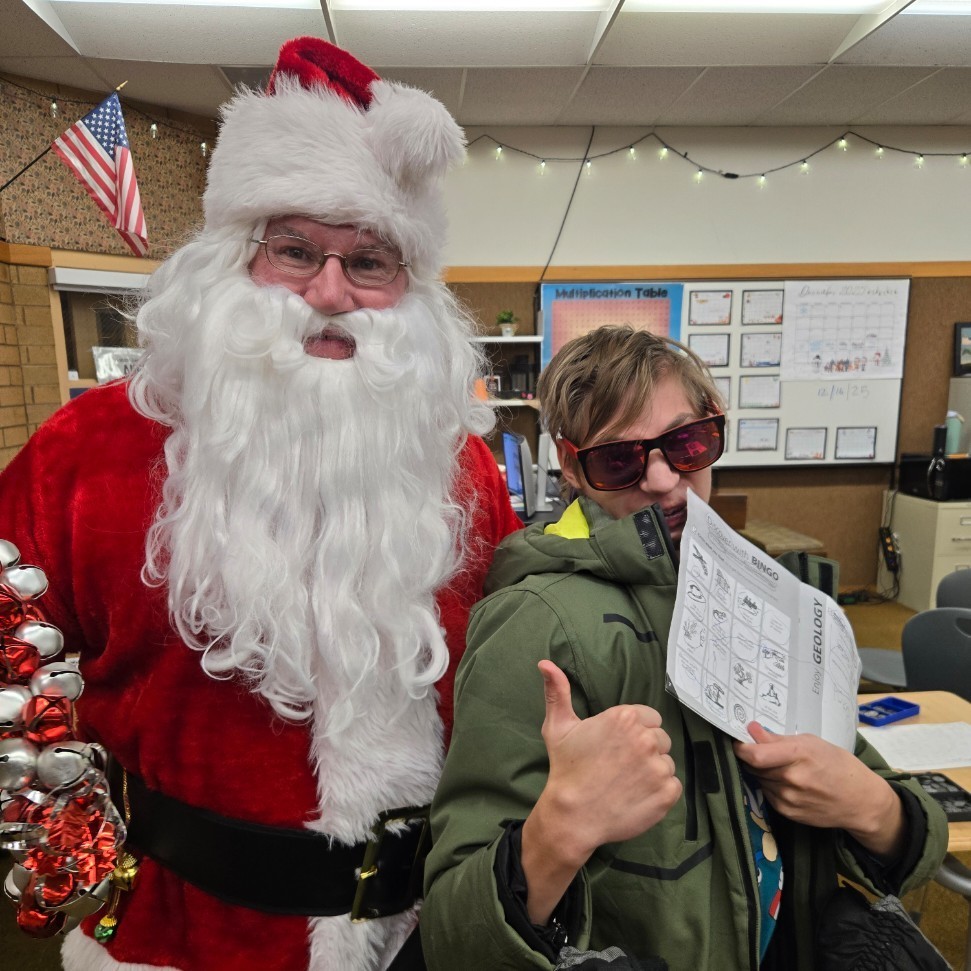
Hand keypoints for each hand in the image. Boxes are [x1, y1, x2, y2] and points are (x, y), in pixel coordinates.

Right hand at [521, 661, 681, 922]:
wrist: (572, 815)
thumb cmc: (566, 769)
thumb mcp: (558, 727)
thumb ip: (557, 691)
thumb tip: (545, 662)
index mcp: (625, 717)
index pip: (649, 718)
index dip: (635, 732)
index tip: (618, 747)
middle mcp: (645, 738)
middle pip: (660, 739)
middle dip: (645, 750)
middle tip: (621, 766)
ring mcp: (658, 767)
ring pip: (666, 762)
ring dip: (652, 771)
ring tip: (627, 783)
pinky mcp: (667, 793)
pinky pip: (673, 786)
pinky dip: (660, 793)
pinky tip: (638, 796)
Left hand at [734, 722, 904, 858]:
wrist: (860, 801)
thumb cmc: (838, 765)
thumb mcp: (811, 742)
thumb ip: (778, 739)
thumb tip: (752, 730)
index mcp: (798, 755)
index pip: (755, 755)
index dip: (741, 748)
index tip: (738, 741)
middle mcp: (791, 779)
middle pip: (753, 767)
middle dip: (751, 758)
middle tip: (759, 750)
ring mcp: (788, 799)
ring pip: (759, 780)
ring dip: (761, 772)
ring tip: (779, 767)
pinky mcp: (788, 813)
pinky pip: (767, 794)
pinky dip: (770, 786)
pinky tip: (786, 782)